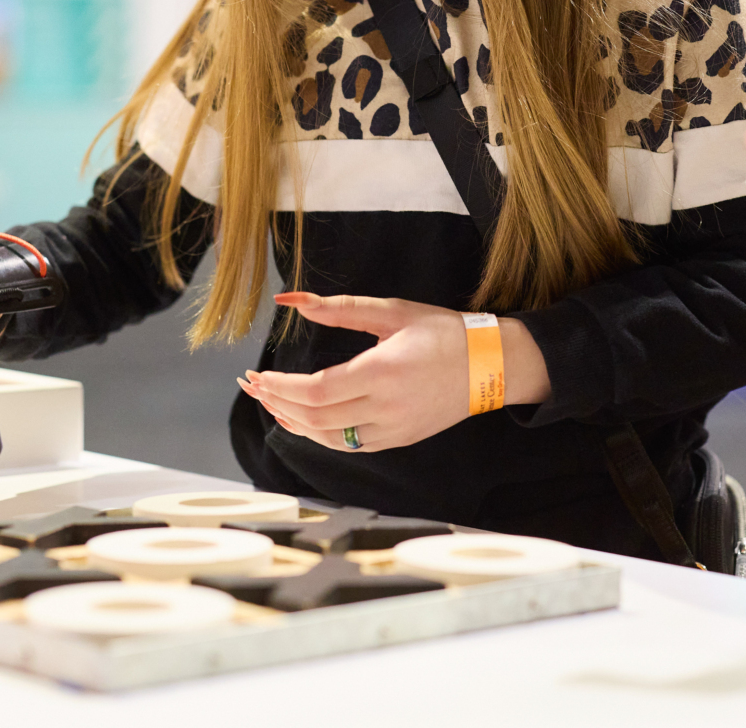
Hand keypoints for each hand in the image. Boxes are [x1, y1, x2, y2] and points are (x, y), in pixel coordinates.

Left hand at [239, 292, 548, 452]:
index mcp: (383, 373)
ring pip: (328, 438)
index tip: (257, 377)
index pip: (315, 391)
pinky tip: (303, 418)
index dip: (280, 388)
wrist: (492, 365)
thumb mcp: (391, 311)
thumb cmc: (444, 332)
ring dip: (294, 422)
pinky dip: (319, 433)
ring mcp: (393, 430)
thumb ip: (339, 307)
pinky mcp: (399, 440)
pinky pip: (349, 444)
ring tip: (271, 401)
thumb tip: (292, 300)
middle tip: (253, 387)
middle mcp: (386, 408)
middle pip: (315, 418)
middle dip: (277, 403)